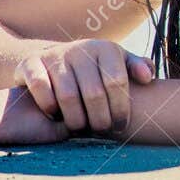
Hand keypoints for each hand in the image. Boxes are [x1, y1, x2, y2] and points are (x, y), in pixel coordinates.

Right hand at [12, 39, 154, 135]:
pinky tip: (56, 117)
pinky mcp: (31, 63)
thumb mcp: (117, 63)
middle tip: (101, 131)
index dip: (120, 108)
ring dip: (76, 119)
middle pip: (94, 93)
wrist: (53, 59)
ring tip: (81, 129)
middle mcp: (80, 48)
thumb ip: (136, 68)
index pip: (117, 82)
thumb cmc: (94, 69)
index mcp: (105, 49)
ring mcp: (55, 55)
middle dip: (100, 119)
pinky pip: (41, 89)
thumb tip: (148, 77)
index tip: (121, 126)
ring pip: (68, 96)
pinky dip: (49, 107)